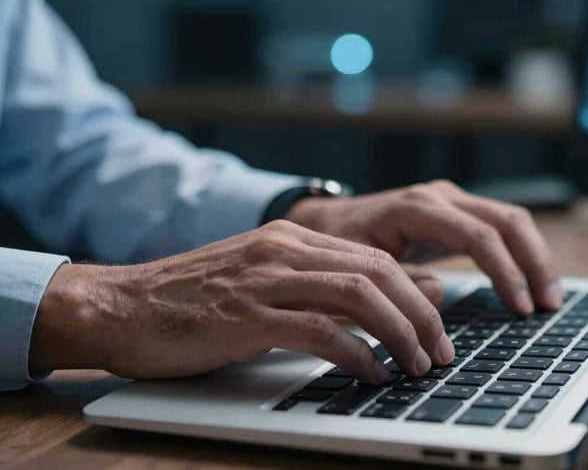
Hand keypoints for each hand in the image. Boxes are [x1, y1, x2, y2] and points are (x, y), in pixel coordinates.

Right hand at [30, 220, 452, 383]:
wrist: (121, 306)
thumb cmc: (196, 301)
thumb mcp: (269, 281)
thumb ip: (330, 282)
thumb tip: (405, 290)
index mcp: (292, 239)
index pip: (377, 259)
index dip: (418, 295)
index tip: (437, 331)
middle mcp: (283, 250)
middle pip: (378, 273)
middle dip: (421, 316)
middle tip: (439, 353)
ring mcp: (264, 280)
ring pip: (358, 296)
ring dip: (398, 334)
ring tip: (415, 366)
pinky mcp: (246, 316)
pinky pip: (319, 331)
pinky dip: (356, 354)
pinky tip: (370, 374)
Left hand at [286, 180, 561, 313]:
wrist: (328, 222)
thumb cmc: (339, 245)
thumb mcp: (359, 267)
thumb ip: (399, 282)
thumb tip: (439, 294)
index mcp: (417, 208)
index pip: (479, 235)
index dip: (506, 272)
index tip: (521, 308)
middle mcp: (440, 197)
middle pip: (508, 221)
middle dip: (534, 262)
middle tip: (548, 305)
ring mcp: (451, 201)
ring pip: (511, 220)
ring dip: (534, 258)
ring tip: (549, 298)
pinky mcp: (456, 213)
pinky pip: (499, 228)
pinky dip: (519, 254)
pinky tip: (529, 283)